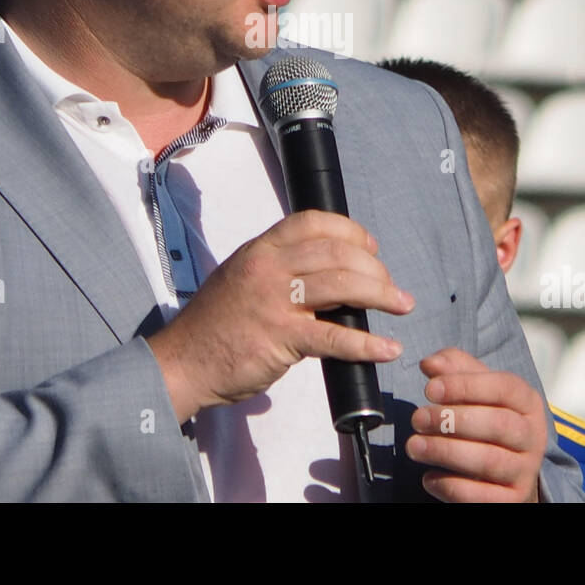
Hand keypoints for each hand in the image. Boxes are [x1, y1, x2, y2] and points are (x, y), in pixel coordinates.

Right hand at [147, 210, 412, 423]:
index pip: (314, 222)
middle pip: (337, 252)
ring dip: (382, 295)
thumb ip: (280, 269)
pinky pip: (335, 337)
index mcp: (261, 249)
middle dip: (375, 267)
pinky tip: (387, 348)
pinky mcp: (281, 338)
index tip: (371, 247)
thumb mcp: (243, 277)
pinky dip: (368, 344)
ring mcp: (274, 302)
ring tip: (402, 305)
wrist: (182, 362)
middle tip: (391, 286)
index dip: (350, 231)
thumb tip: (328, 272)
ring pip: (343, 286)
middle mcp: (268, 267)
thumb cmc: (216, 324)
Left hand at [406, 347, 546, 502]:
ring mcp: (525, 470)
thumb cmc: (485, 416)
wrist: (506, 469)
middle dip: (452, 420)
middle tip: (417, 419)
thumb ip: (454, 368)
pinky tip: (428, 477)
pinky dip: (451, 486)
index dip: (465, 386)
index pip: (503, 387)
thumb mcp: (475, 387)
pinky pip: (482, 495)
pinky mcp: (512, 499)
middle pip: (498, 425)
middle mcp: (532, 435)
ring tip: (414, 446)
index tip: (429, 389)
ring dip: (446, 452)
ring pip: (489, 460)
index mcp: (527, 401)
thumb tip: (430, 364)